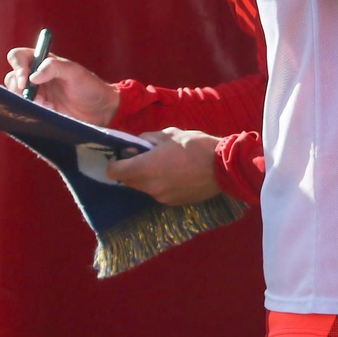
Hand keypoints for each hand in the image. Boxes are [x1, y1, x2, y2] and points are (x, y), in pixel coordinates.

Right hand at [4, 48, 119, 125]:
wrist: (100, 111)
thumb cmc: (90, 88)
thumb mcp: (76, 73)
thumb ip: (55, 67)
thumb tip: (33, 76)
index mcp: (43, 62)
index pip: (18, 56)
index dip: (17, 66)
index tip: (25, 80)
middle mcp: (36, 76)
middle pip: (11, 77)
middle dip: (19, 88)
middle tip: (35, 97)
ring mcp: (35, 93)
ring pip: (14, 94)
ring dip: (26, 100)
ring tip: (46, 105)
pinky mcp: (37, 108)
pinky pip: (22, 108)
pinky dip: (31, 110)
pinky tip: (48, 111)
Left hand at [106, 128, 221, 204]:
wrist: (223, 166)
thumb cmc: (196, 145)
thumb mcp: (170, 134)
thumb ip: (148, 139)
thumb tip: (139, 145)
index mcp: (144, 167)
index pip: (114, 171)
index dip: (115, 162)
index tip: (125, 155)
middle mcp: (149, 186)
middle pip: (128, 181)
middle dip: (131, 170)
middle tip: (146, 158)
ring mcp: (161, 197)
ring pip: (144, 187)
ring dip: (147, 178)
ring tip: (166, 166)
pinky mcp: (173, 202)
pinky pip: (159, 193)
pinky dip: (162, 185)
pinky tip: (178, 175)